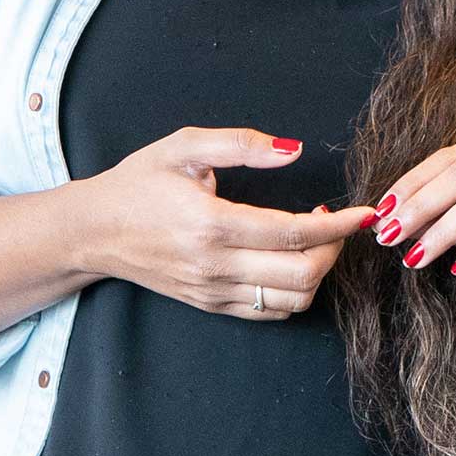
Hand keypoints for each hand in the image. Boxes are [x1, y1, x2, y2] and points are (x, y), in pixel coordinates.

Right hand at [73, 127, 373, 324]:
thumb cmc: (138, 183)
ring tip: (313, 242)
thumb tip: (294, 151)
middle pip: (301, 274)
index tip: (362, 213)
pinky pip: (269, 312)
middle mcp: (214, 265)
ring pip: (291, 300)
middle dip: (334, 250)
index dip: (339, 225)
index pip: (294, 234)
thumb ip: (243, 144)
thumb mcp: (184, 146)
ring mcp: (212, 291)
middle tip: (336, 224)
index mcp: (211, 224)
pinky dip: (294, 292)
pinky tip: (290, 262)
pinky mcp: (210, 305)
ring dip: (316, 273)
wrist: (93, 231)